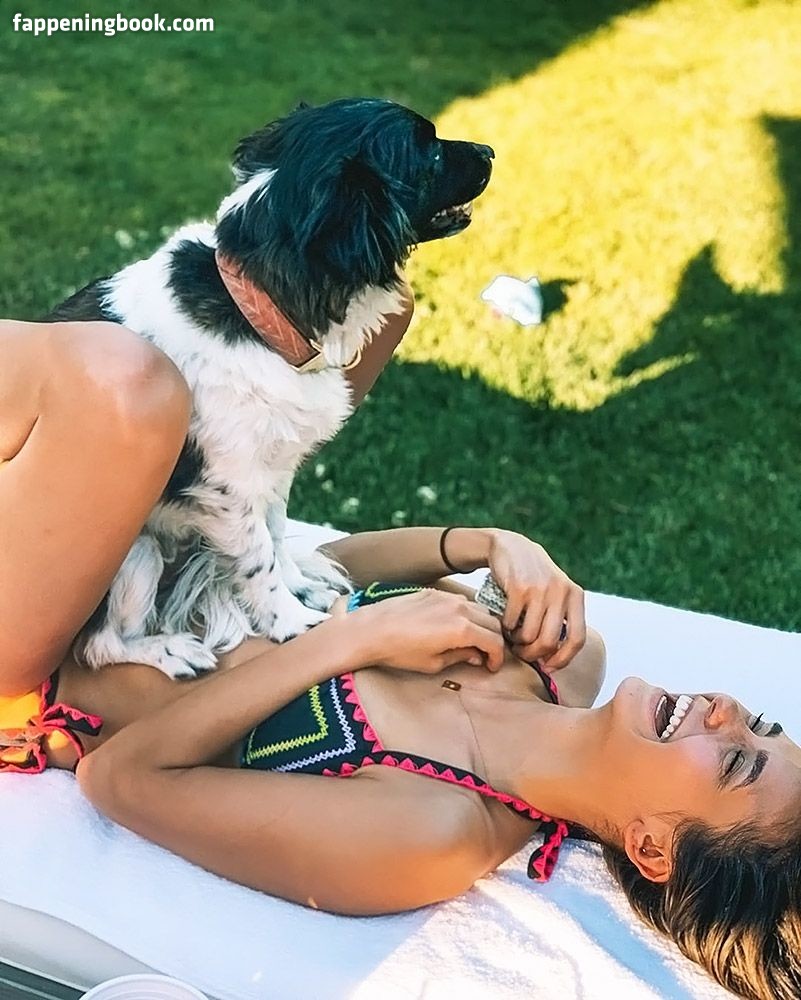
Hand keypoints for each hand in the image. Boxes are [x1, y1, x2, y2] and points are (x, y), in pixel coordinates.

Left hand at [353, 588, 504, 674]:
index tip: (492, 666)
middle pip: (492, 622)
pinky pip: (460, 601)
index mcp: (461, 629)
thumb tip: (475, 655)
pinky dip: (467, 613)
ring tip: (473, 640)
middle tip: (485, 655)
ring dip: (482, 624)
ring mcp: (446, 597)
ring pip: (479, 609)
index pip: (495, 641)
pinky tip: (455, 626)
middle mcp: (459, 608)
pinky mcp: (433, 592)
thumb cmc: (399, 651)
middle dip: (494, 640)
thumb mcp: (433, 663)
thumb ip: (460, 657)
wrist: (371, 630)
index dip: (498, 657)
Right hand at [487, 529, 585, 670]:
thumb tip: (553, 659)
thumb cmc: (534, 577)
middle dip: (533, 654)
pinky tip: (505, 623)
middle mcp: (561, 592)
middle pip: (549, 642)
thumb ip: (560, 619)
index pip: (578, 638)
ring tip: (513, 637)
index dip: (564, 659)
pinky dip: (506, 629)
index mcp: (575, 596)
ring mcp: (540, 589)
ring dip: (518, 643)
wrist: (510, 547)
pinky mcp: (519, 587)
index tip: (550, 667)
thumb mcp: (556, 592)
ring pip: (529, 635)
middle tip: (523, 654)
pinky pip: (512, 623)